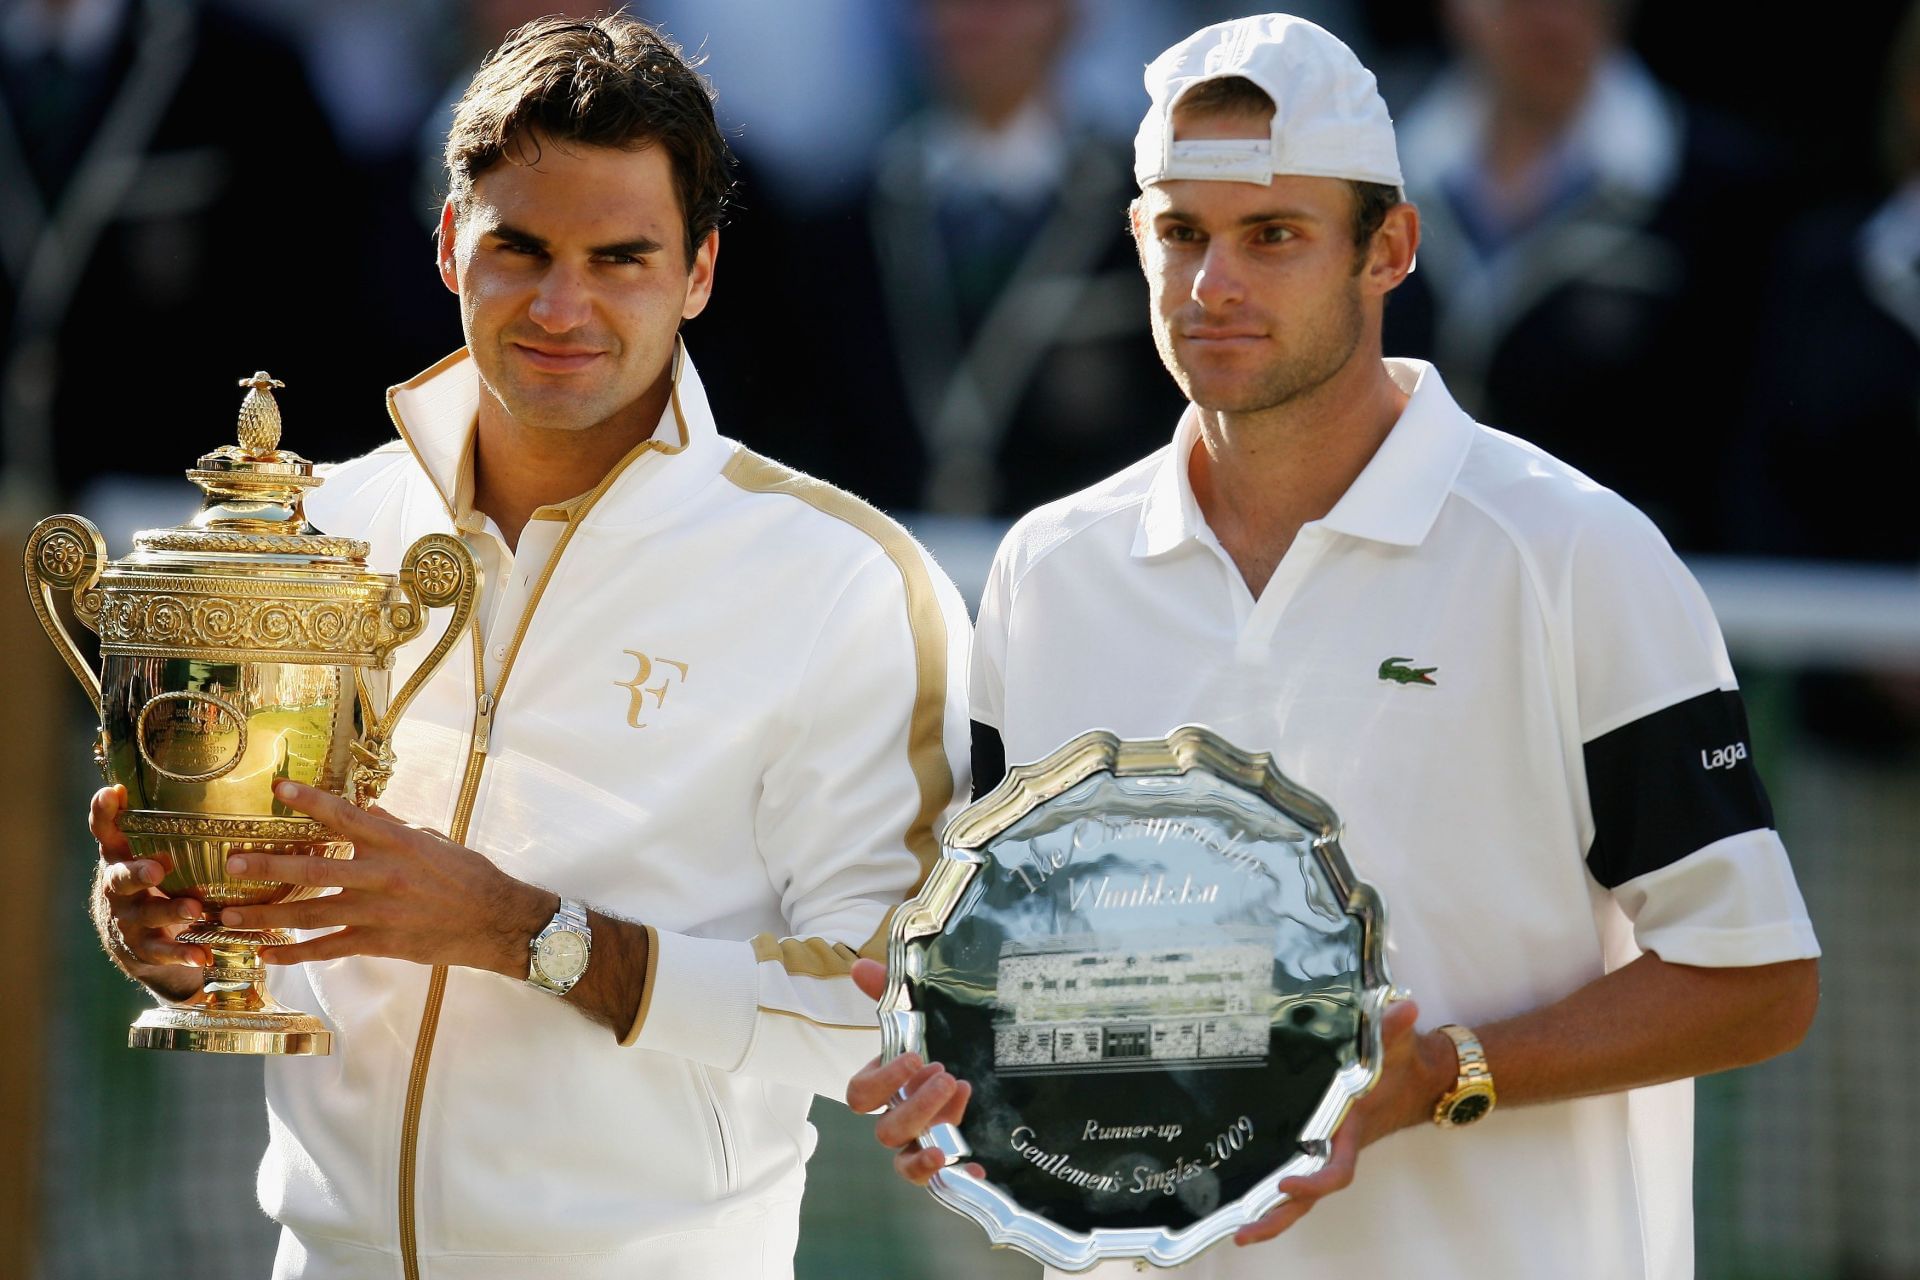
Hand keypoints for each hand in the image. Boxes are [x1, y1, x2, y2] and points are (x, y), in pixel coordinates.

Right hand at [90, 783, 208, 969]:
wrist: (133, 939)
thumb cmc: (150, 880)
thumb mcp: (150, 850)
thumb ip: (163, 823)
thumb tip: (191, 781)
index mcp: (119, 857)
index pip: (105, 832)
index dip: (104, 813)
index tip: (111, 792)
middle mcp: (117, 888)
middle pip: (120, 878)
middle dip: (137, 872)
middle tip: (159, 868)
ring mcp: (128, 919)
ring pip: (146, 914)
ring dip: (170, 910)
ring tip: (195, 909)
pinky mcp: (143, 948)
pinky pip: (163, 951)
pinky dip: (183, 953)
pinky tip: (203, 956)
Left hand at [218, 780, 554, 974]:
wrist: (495, 920)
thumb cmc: (469, 876)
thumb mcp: (434, 840)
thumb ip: (394, 827)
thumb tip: (366, 809)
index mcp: (397, 842)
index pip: (345, 816)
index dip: (310, 801)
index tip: (279, 789)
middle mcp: (381, 875)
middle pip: (313, 868)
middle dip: (267, 865)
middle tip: (231, 861)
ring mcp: (377, 912)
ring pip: (310, 913)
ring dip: (266, 914)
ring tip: (231, 914)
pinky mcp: (378, 943)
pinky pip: (328, 949)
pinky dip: (295, 954)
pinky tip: (267, 955)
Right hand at [846, 957, 981, 1185]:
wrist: (968, 1071)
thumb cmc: (931, 1049)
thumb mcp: (915, 1019)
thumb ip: (887, 993)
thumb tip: (860, 965)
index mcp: (883, 1090)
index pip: (860, 1096)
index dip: (883, 1080)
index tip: (914, 1056)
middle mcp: (896, 1121)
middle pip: (886, 1131)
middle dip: (916, 1104)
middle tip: (946, 1073)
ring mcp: (919, 1146)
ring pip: (906, 1161)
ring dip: (931, 1133)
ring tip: (960, 1096)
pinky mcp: (947, 1162)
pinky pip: (942, 1183)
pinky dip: (957, 1177)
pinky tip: (977, 1169)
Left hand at [1234, 996, 1441, 1244]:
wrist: (1419, 1075)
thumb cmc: (1402, 1061)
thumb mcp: (1397, 1041)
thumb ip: (1395, 1026)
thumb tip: (1406, 1007)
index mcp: (1352, 1131)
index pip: (1336, 1170)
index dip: (1314, 1182)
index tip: (1287, 1182)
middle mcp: (1338, 1147)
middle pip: (1310, 1197)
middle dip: (1279, 1216)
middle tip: (1243, 1233)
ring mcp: (1328, 1148)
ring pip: (1301, 1193)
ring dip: (1272, 1211)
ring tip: (1237, 1230)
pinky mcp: (1319, 1141)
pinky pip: (1298, 1173)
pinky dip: (1275, 1191)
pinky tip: (1247, 1199)